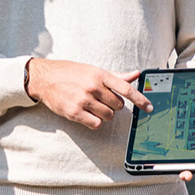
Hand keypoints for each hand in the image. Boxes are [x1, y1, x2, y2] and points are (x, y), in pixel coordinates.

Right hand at [26, 59, 151, 128]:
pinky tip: (87, 114)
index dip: (140, 99)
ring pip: (108, 116)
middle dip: (114, 105)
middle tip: (102, 99)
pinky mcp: (75, 113)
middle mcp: (93, 87)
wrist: (45, 78)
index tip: (149, 107)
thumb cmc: (70, 73)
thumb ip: (116, 76)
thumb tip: (135, 74)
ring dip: (104, 114)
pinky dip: (95, 122)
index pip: (126, 89)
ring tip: (93, 106)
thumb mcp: (93, 70)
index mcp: (100, 75)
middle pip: (118, 106)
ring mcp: (84, 100)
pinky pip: (96, 124)